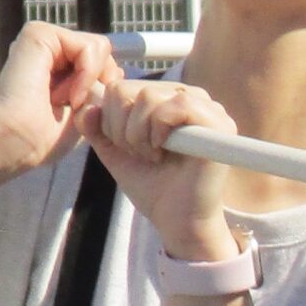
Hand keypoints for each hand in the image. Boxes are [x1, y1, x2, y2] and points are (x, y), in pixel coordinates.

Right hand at [0, 23, 118, 186]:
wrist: (15, 142)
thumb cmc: (42, 138)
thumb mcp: (83, 113)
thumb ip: (99, 90)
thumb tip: (117, 70)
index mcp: (56, 65)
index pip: (101, 62)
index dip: (105, 85)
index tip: (82, 110)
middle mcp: (49, 49)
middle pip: (103, 53)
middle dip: (98, 84)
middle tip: (69, 106)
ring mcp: (43, 39)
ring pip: (99, 48)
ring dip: (88, 83)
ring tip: (62, 101)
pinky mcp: (39, 33)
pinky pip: (90, 47)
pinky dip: (86, 75)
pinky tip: (64, 94)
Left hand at [82, 78, 236, 262]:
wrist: (176, 219)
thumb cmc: (154, 187)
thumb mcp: (116, 153)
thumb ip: (97, 128)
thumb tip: (86, 105)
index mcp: (167, 99)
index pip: (120, 87)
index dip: (110, 119)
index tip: (125, 148)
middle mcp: (190, 98)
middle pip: (130, 89)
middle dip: (122, 128)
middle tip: (139, 154)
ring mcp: (208, 109)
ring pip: (150, 96)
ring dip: (139, 133)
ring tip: (152, 156)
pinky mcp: (219, 124)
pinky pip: (177, 105)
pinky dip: (160, 130)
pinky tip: (163, 151)